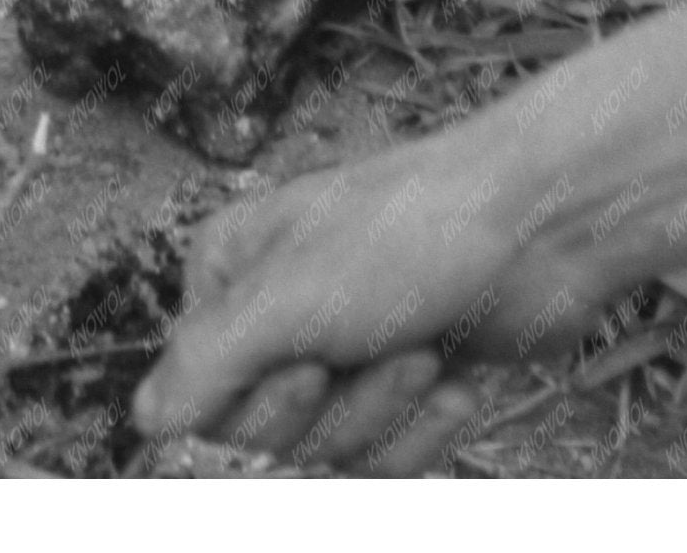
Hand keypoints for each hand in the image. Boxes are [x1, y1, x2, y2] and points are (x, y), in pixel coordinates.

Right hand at [132, 119, 590, 471]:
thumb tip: (143, 421)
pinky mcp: (401, 388)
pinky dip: (425, 430)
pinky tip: (456, 380)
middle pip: (268, 433)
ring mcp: (342, 351)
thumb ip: (210, 362)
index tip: (307, 365)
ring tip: (425, 350)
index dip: (259, 402)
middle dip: (335, 408)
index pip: (199, 398)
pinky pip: (387, 457)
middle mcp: (277, 313)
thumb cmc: (416, 228)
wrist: (543, 233)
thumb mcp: (295, 292)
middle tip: (379, 347)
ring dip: (387, 413)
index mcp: (231, 273)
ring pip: (331, 450)